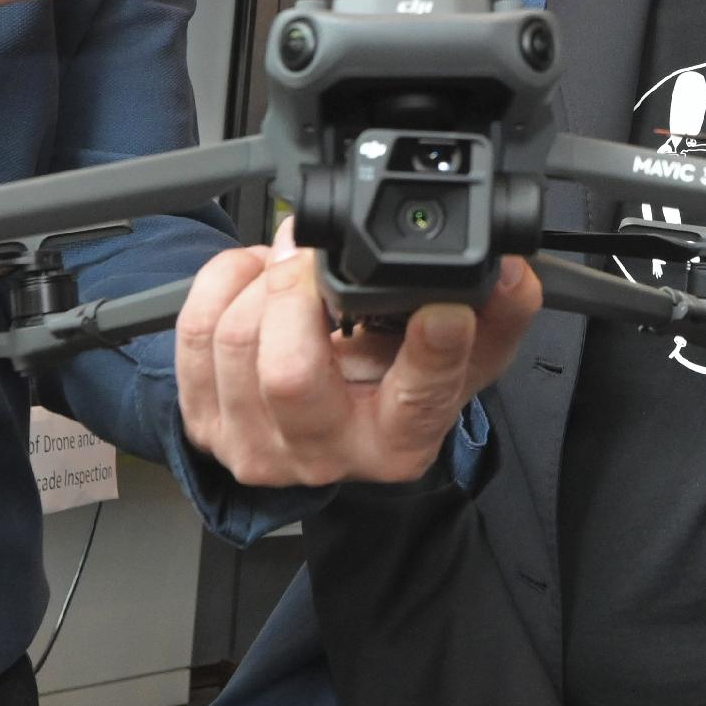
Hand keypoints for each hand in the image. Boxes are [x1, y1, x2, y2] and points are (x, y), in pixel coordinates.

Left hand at [171, 227, 538, 487]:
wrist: (328, 431)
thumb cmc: (394, 387)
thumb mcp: (464, 355)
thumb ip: (501, 311)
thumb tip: (511, 272)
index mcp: (399, 441)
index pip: (417, 399)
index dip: (432, 350)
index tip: (443, 308)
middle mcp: (324, 454)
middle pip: (290, 372)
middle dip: (296, 291)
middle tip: (315, 252)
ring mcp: (255, 444)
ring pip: (233, 343)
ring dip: (259, 279)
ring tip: (290, 262)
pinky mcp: (204, 421)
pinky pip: (194, 334)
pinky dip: (222, 283)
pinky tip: (255, 278)